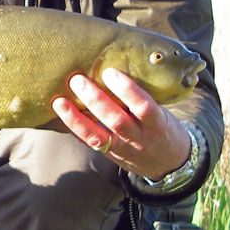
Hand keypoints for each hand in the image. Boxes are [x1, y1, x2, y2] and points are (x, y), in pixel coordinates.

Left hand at [51, 67, 189, 180]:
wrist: (169, 164)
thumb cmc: (163, 127)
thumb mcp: (162, 112)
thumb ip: (143, 97)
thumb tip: (116, 66)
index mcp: (157, 124)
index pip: (144, 107)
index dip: (127, 90)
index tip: (110, 72)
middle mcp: (139, 139)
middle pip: (116, 121)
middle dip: (95, 101)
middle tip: (78, 80)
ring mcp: (123, 149)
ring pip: (98, 137)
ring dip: (76, 119)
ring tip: (60, 101)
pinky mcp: (110, 156)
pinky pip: (90, 144)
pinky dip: (74, 130)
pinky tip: (60, 117)